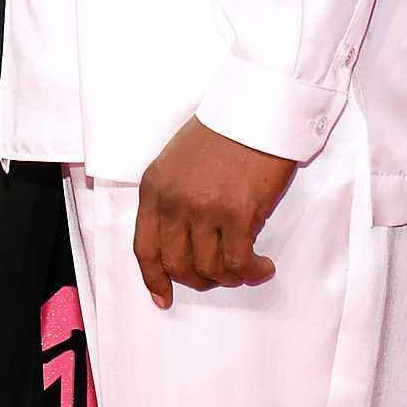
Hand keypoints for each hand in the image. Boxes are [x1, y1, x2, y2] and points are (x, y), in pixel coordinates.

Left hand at [133, 119, 294, 310]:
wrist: (257, 109)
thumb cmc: (223, 130)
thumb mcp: (176, 160)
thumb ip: (171, 196)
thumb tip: (182, 237)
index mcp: (154, 188)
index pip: (145, 248)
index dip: (154, 278)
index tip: (164, 297)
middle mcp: (174, 202)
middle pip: (177, 264)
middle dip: (198, 280)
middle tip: (217, 277)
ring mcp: (205, 210)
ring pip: (209, 268)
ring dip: (229, 277)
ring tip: (246, 269)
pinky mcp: (238, 214)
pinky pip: (239, 261)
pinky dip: (251, 271)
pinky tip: (262, 267)